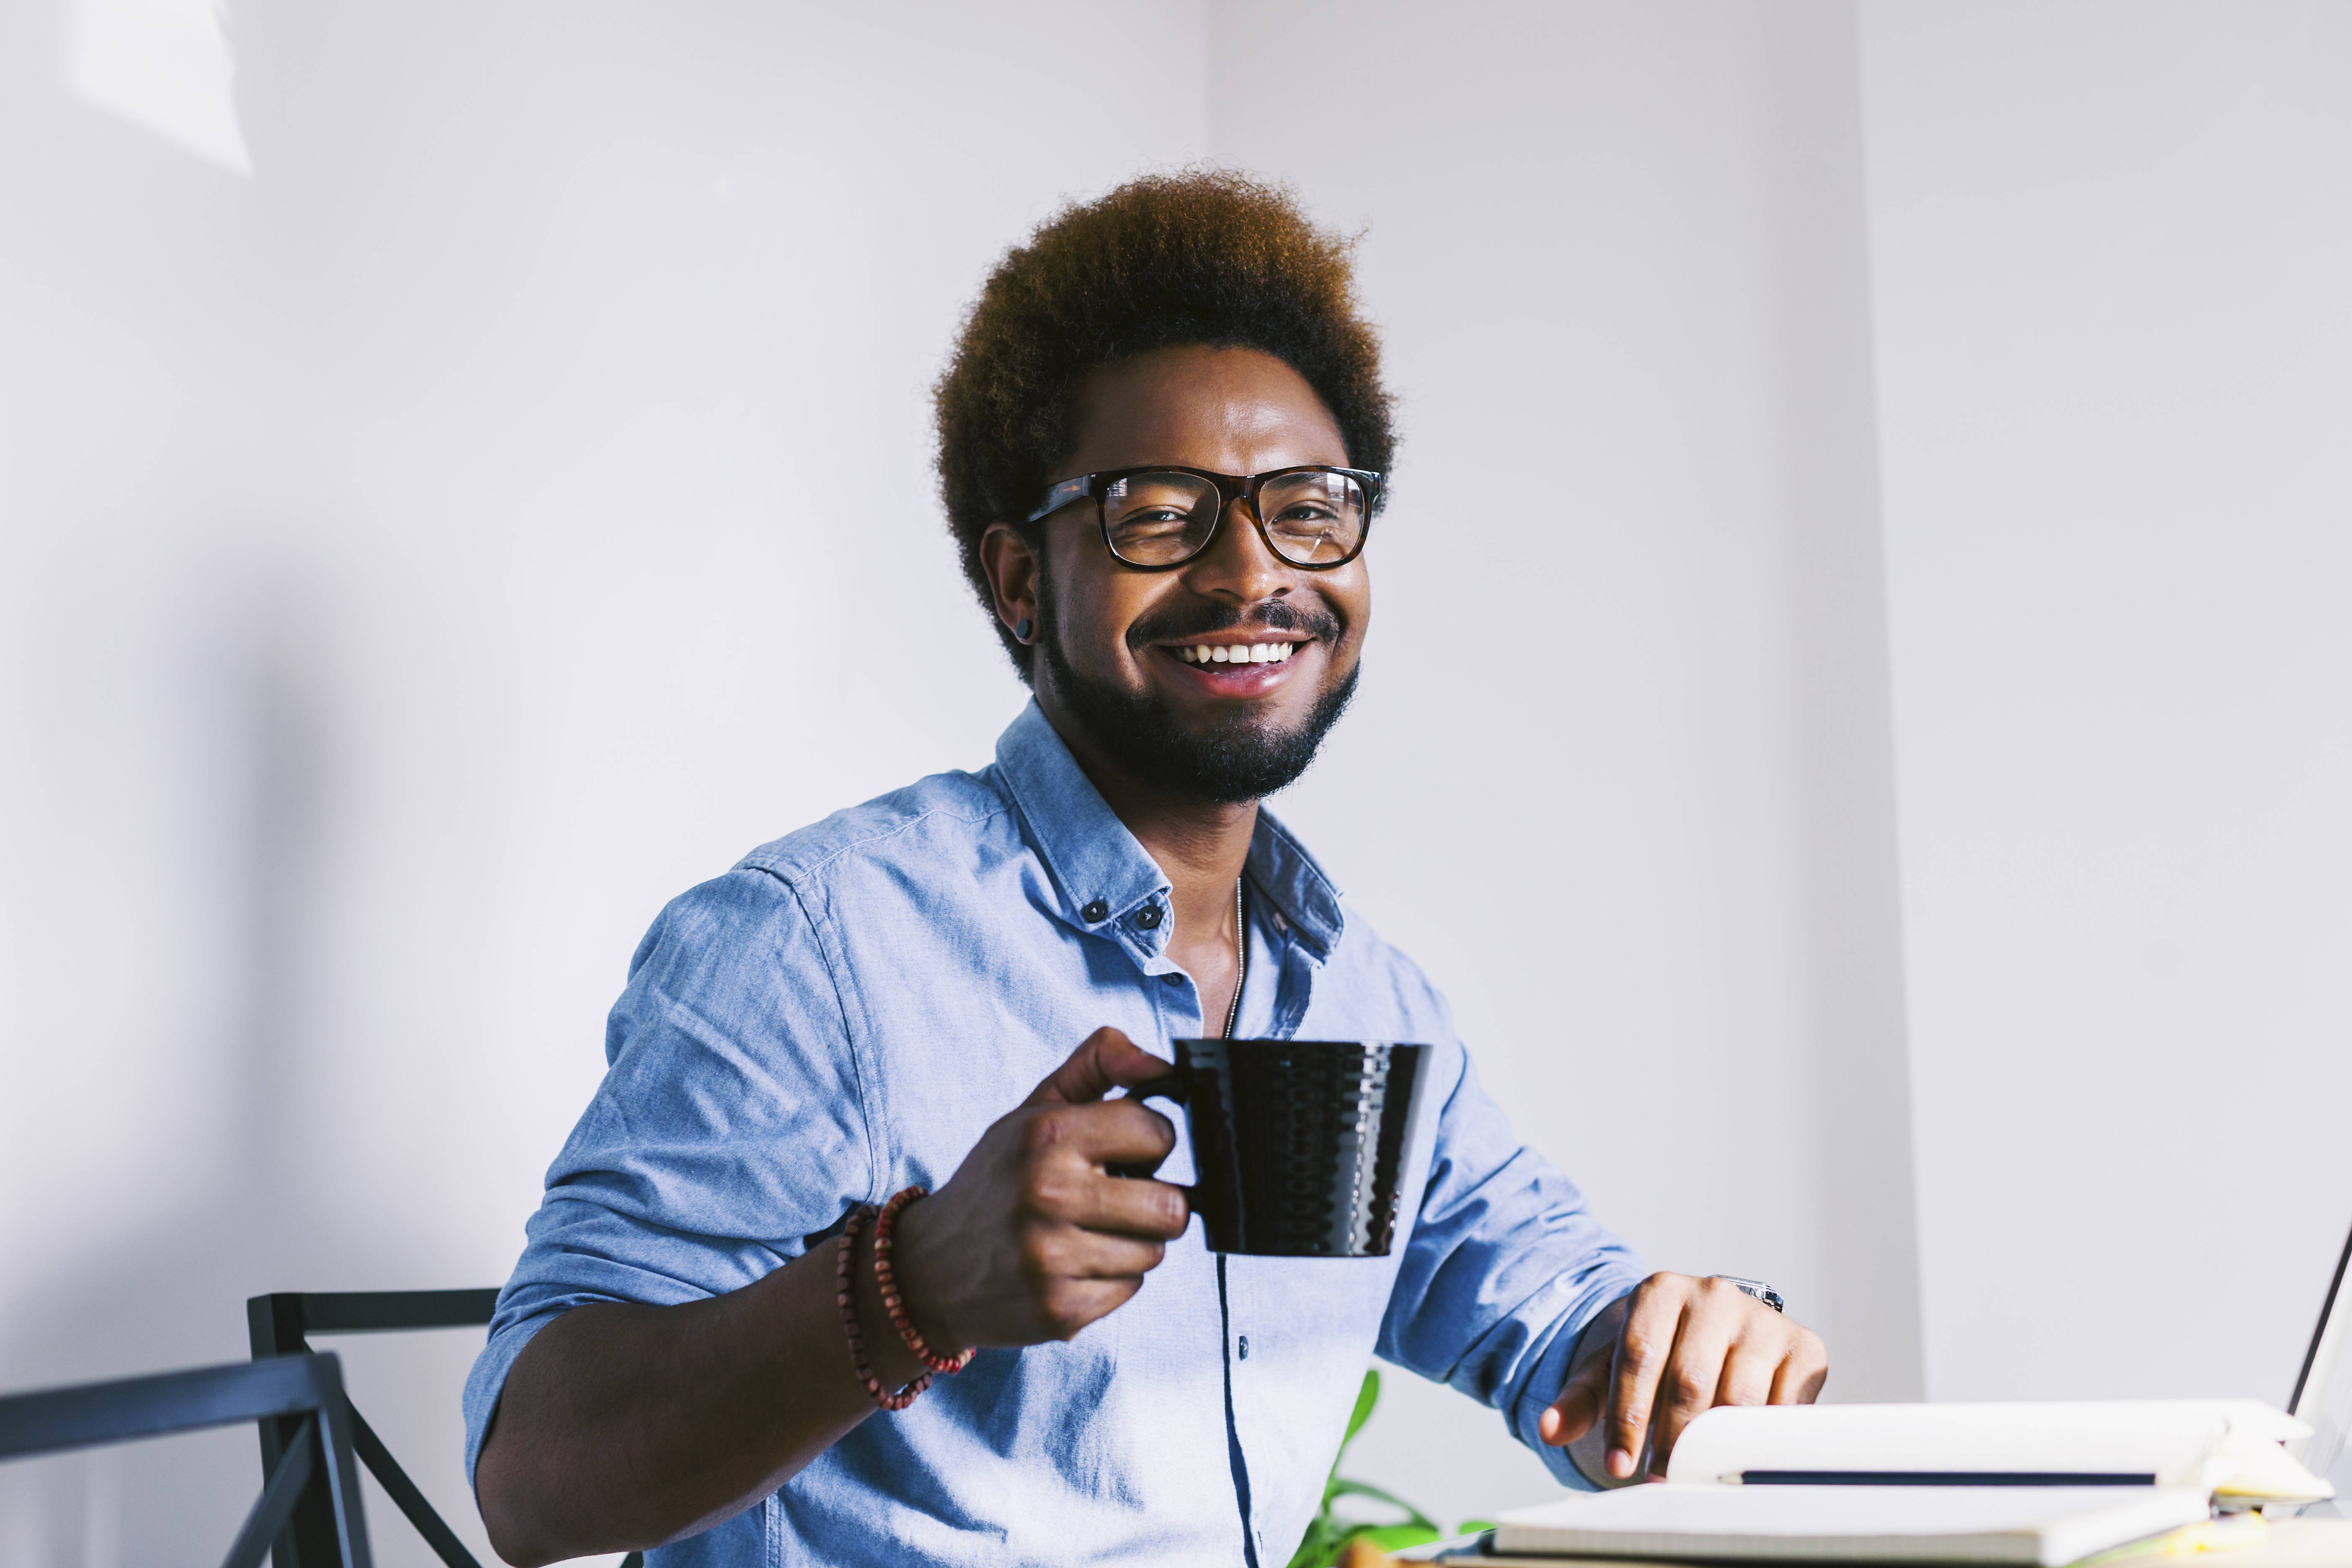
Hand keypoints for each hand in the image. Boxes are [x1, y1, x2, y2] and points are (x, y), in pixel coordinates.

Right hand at [889, 1027, 1190, 1351]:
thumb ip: (1099, 1064)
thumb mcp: (1035, 1109)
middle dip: (1154, 1201)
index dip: (1151, 1140)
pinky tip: (1073, 1266)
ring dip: (1133, 1243)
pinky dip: (1111, 1279)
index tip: (1128, 1149)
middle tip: (1118, 1199)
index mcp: (1046, 1134)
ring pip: (1154, 1251)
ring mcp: (1052, 1257)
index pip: (1154, 1131)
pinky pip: (1130, 1289)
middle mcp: (1047, 1193)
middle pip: (1170, 1205)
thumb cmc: (996, 1181)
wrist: (929, 1269)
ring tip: (1089, 1232)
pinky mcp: (1060, 1309)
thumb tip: (1160, 1065)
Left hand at [1540, 1272, 1826, 1482]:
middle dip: (1669, 1438)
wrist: (1703, 1332)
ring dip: (1716, 1444)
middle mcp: (1715, 1294)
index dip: (1628, 1417)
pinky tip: (1739, 1454)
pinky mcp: (1805, 1346)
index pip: (1639, 1357)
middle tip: (1656, 1476)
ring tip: (1693, 1471)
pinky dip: (1762, 1436)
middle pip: (1690, 1379)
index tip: (1618, 1463)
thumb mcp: (1608, 1368)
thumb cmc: (1653, 1353)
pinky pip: (1786, 1405)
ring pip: (1740, 1397)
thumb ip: (1579, 1399)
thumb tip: (1549, 1428)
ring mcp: (1763, 1319)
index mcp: (1661, 1290)